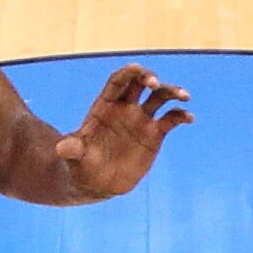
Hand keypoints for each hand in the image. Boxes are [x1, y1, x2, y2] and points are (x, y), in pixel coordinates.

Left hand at [55, 64, 189, 198]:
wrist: (97, 183)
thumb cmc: (81, 165)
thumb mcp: (74, 157)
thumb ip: (72, 149)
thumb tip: (63, 147)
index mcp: (105, 106)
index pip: (118, 82)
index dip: (128, 73)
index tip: (137, 69)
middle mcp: (126, 108)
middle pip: (140, 84)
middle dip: (149, 78)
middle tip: (155, 84)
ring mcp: (142, 120)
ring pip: (160, 97)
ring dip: (172, 92)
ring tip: (184, 96)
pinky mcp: (155, 134)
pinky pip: (171, 120)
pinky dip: (181, 115)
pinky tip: (189, 118)